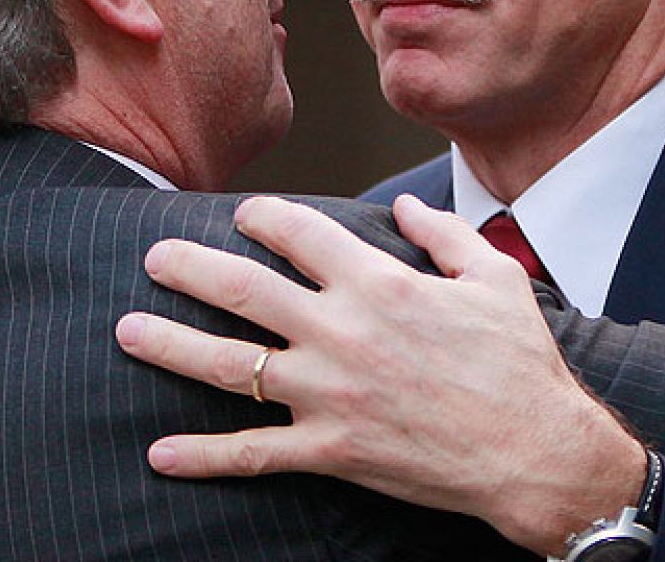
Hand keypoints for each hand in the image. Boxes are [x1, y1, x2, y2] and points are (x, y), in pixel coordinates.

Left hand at [115, 194, 643, 554]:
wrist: (536, 452)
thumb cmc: (521, 364)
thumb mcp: (494, 278)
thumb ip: (444, 234)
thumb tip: (402, 208)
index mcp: (380, 284)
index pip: (299, 234)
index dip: (262, 217)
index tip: (242, 215)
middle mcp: (342, 332)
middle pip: (243, 289)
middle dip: (189, 268)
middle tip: (154, 258)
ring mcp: (331, 394)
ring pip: (230, 366)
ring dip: (171, 346)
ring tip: (127, 331)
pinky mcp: (332, 450)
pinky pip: (254, 453)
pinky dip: (203, 456)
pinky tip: (161, 453)